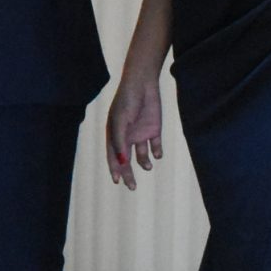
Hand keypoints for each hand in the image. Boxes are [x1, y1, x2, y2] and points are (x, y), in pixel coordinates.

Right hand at [105, 75, 162, 190]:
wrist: (143, 83)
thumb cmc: (126, 100)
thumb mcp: (120, 121)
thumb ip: (120, 142)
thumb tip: (122, 162)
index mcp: (114, 134)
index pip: (113, 155)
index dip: (114, 168)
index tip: (117, 181)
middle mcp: (127, 136)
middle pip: (126, 159)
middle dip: (128, 173)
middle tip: (132, 187)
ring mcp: (140, 133)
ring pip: (141, 155)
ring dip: (144, 163)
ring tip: (148, 166)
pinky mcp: (154, 129)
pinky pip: (155, 145)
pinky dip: (157, 151)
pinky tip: (157, 153)